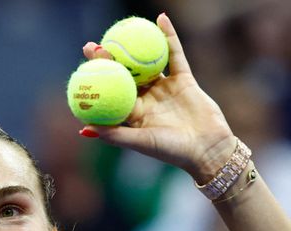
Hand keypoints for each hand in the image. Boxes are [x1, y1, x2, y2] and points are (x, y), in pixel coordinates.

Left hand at [82, 13, 235, 182]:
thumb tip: (84, 128)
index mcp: (133, 114)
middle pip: (124, 75)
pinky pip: (175, 55)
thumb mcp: (142, 142)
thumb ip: (115, 135)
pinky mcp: (184, 79)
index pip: (111, 92)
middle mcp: (146, 99)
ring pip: (146, 63)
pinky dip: (169, 37)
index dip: (97, 80)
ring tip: (121, 29)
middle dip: (108, 60)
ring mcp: (164, 88)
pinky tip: (160, 19)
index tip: (83, 68)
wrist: (208, 149)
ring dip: (134, 47)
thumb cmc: (172, 151)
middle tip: (93, 45)